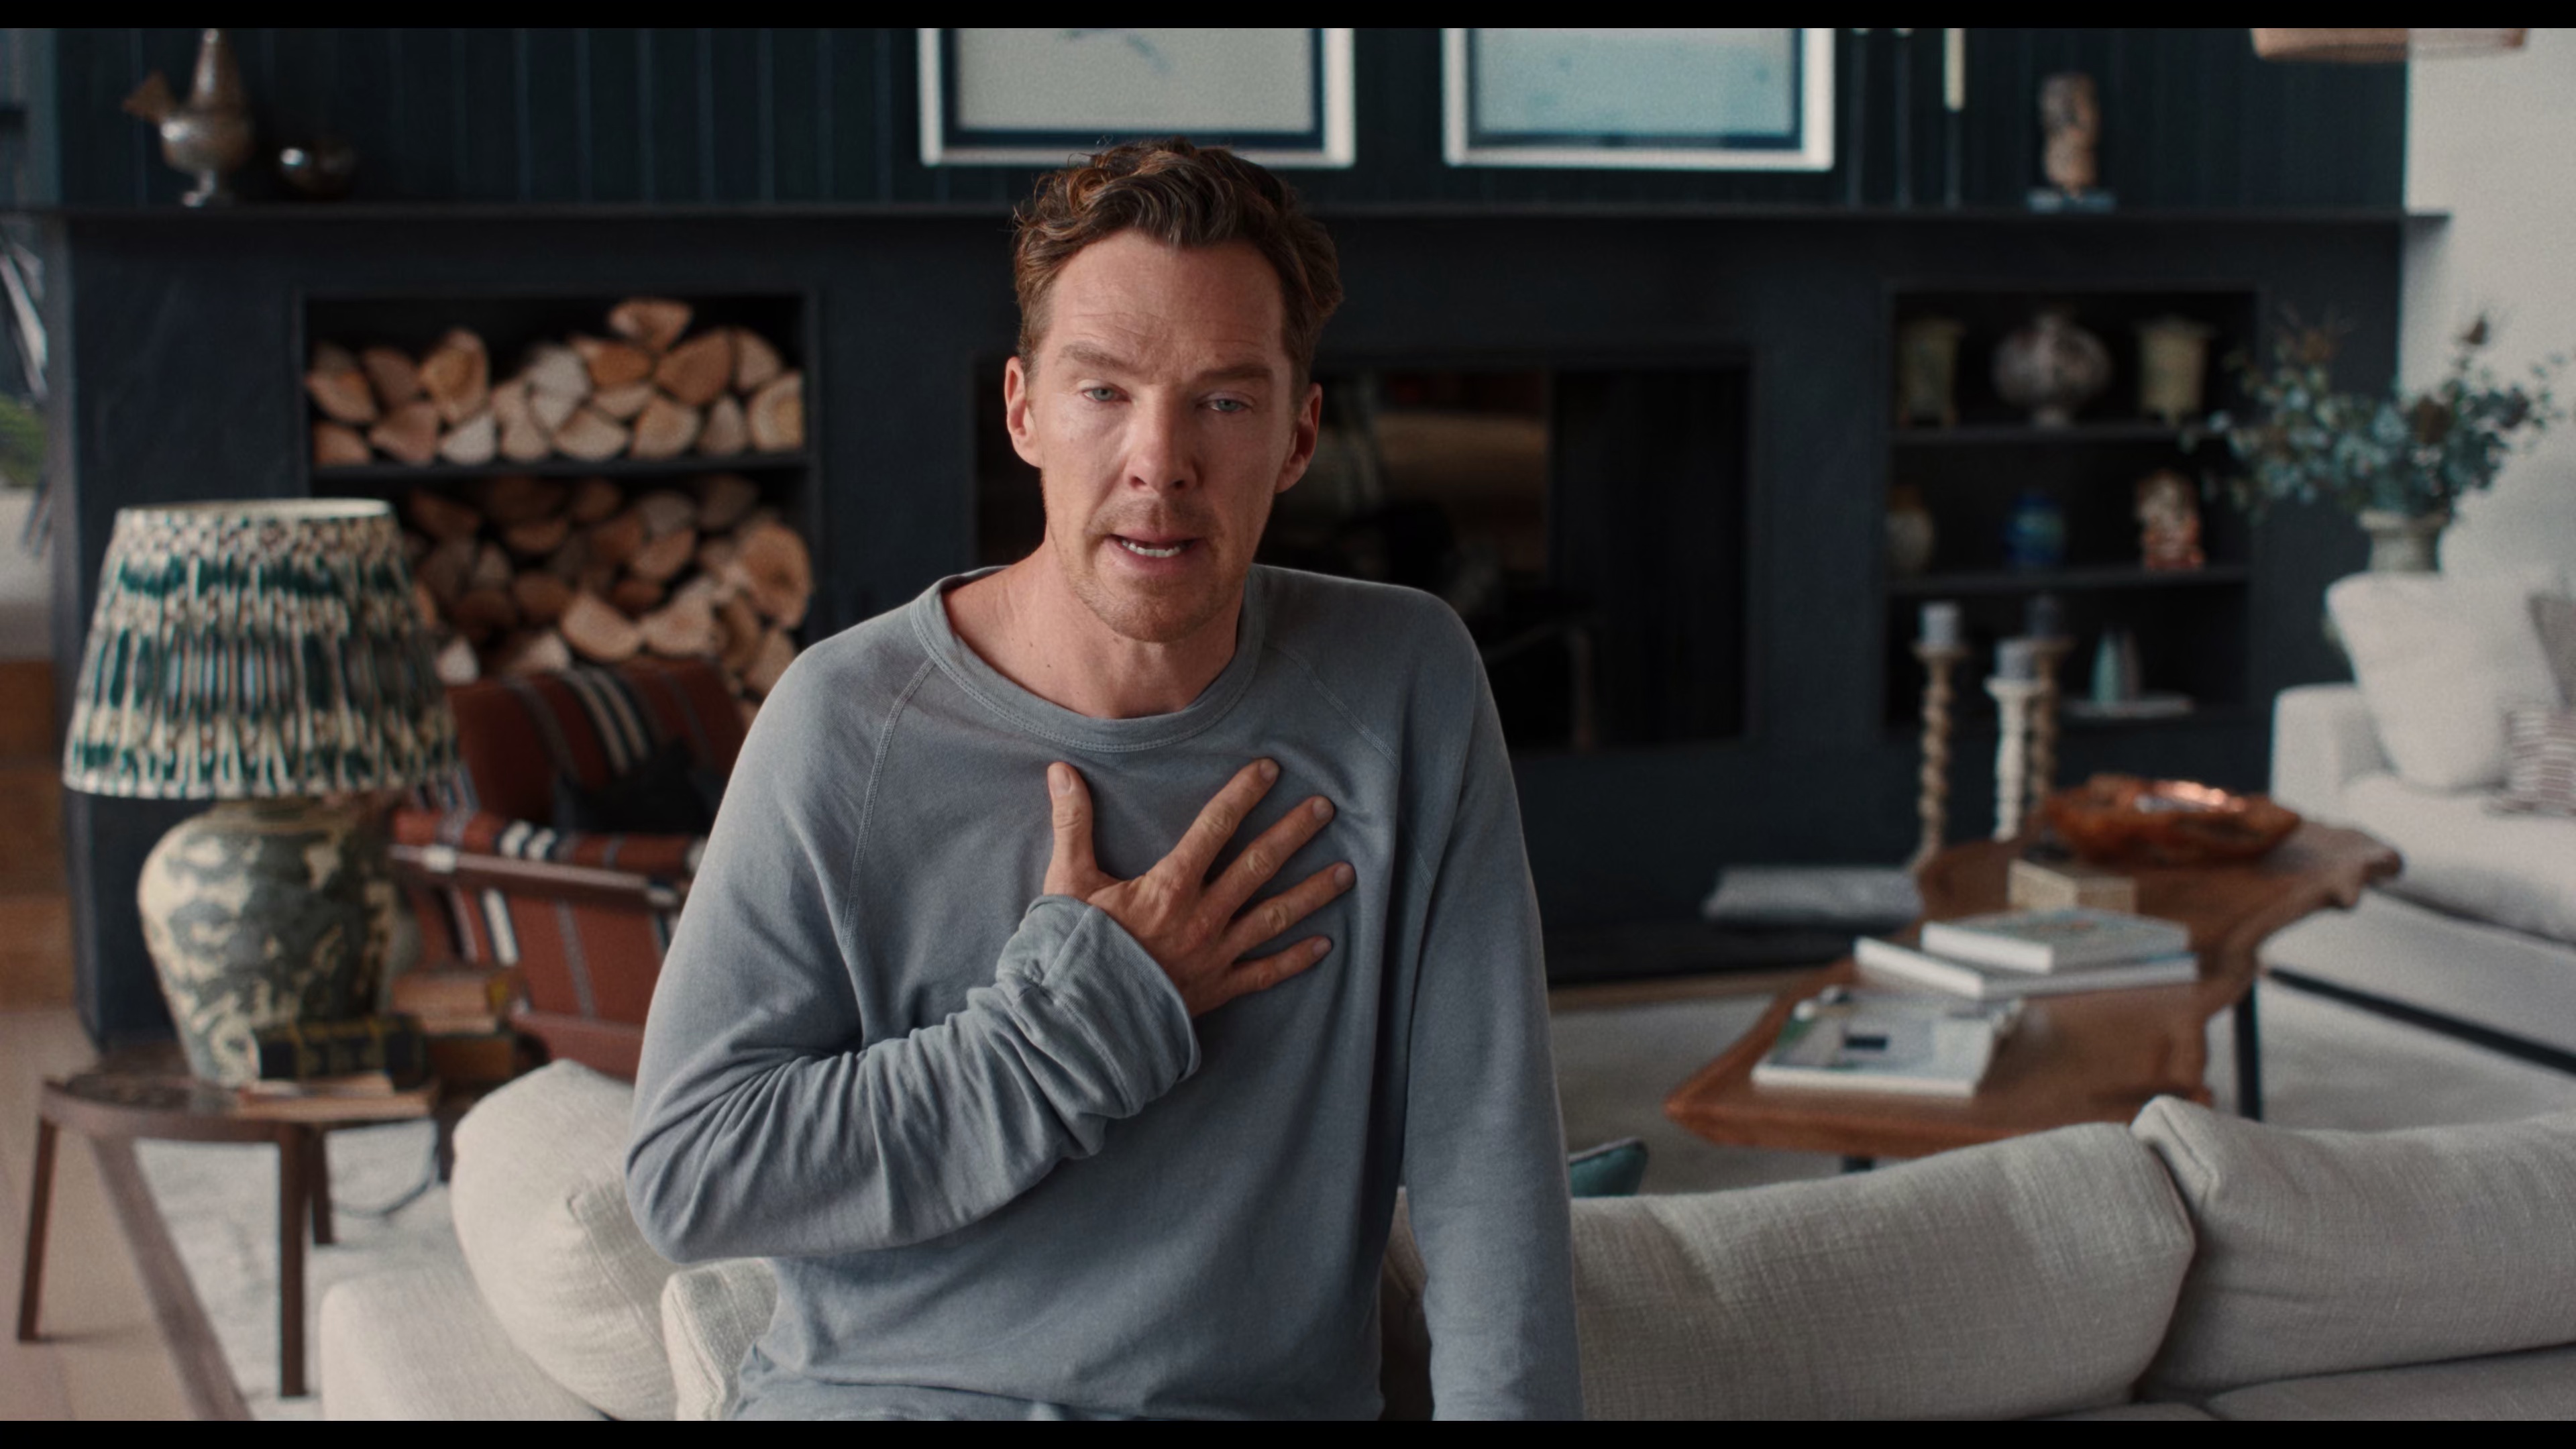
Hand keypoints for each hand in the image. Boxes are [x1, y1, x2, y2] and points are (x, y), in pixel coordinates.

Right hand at [1043, 759, 1353, 1016]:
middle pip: (1259, 865)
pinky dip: (1296, 960)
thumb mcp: (1068, 881)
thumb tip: (1061, 770)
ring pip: (1275, 917)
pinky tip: (1325, 945)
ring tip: (1347, 871)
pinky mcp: (1218, 989)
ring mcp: (1215, 955)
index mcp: (1169, 886)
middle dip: (1294, 833)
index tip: (1270, 769)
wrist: (1077, 1022)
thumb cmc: (1070, 950)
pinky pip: (1265, 974)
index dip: (1243, 794)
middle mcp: (1203, 916)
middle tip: (1325, 808)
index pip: (1215, 826)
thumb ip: (1072, 824)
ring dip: (1312, 892)